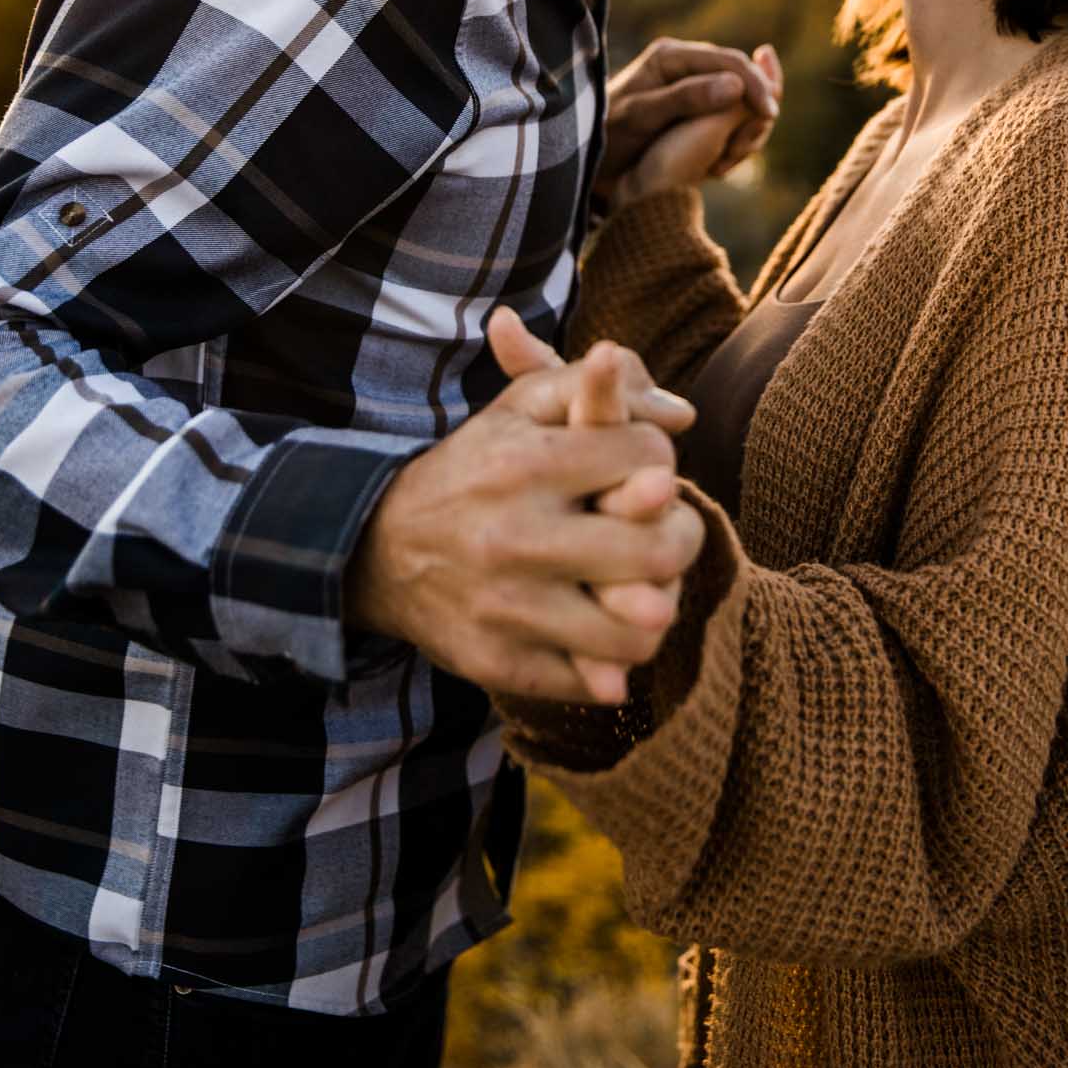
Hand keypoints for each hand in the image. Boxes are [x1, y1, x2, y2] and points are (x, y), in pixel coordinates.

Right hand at [345, 334, 702, 705]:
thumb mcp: (521, 407)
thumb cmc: (478, 467)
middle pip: (660, 551)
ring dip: (657, 607)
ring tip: (643, 587)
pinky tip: (601, 628)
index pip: (652, 460)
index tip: (641, 472)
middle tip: (666, 534)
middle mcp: (514, 537)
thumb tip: (686, 413)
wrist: (381, 547)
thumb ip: (600, 387)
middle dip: (681, 537)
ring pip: (640, 630)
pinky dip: (612, 658)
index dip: (660, 463)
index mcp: (526, 463)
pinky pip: (598, 680)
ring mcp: (506, 608)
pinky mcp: (499, 663)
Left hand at [595, 37, 781, 206]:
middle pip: (742, 76)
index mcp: (671, 57)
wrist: (587, 154)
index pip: (729, 62)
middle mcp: (686, 65)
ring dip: (745, 128)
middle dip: (754, 109)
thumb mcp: (642, 117)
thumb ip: (685, 99)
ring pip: (741, 99)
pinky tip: (720, 163)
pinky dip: (734, 137)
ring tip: (727, 161)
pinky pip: (730, 116)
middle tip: (747, 146)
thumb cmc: (606, 134)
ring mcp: (692, 84)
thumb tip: (735, 86)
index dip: (755, 85)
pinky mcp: (696, 106)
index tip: (768, 114)